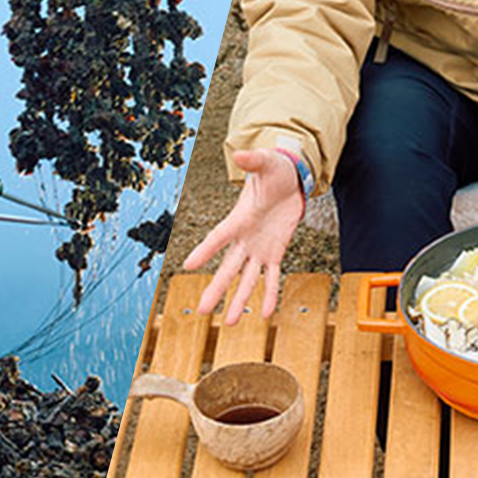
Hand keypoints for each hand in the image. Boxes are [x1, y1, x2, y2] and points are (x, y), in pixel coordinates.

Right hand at [181, 149, 304, 324]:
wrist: (289, 179)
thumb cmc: (273, 170)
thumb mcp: (265, 163)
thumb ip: (253, 161)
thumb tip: (241, 154)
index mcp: (239, 218)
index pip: (219, 237)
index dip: (205, 251)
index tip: (188, 266)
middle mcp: (244, 238)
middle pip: (228, 268)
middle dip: (216, 288)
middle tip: (201, 310)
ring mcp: (259, 248)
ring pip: (247, 279)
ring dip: (239, 300)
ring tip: (230, 324)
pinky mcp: (275, 251)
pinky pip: (272, 277)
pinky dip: (271, 294)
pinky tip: (267, 313)